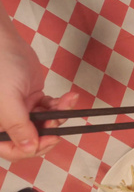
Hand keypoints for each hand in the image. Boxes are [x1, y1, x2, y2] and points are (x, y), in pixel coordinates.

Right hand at [0, 2, 77, 161]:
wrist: (4, 41)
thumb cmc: (0, 66)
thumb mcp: (6, 100)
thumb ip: (18, 125)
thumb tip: (30, 148)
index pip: (10, 150)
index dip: (31, 149)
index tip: (50, 139)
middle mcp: (6, 121)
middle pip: (31, 139)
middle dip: (49, 131)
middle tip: (58, 122)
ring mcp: (20, 111)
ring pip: (44, 124)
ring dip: (59, 115)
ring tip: (68, 101)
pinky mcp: (33, 100)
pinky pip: (50, 109)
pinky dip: (61, 105)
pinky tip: (69, 97)